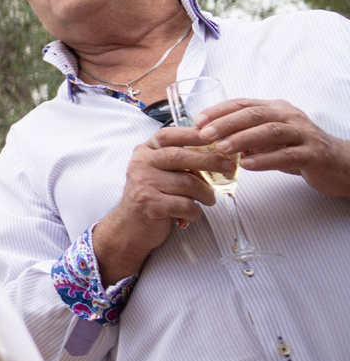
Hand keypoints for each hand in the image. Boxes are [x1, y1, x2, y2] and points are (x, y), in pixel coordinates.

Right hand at [90, 127, 220, 281]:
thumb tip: (215, 154)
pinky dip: (195, 211)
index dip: (190, 134)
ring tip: (209, 199)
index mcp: (144, 152)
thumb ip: (178, 162)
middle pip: (179, 156)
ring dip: (206, 193)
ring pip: (187, 183)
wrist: (129, 226)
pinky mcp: (149, 204)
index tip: (213, 136)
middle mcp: (141, 164)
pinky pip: (185, 204)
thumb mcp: (159, 173)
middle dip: (210, 161)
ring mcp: (143, 183)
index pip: (167, 136)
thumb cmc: (152, 197)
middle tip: (230, 167)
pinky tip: (192, 213)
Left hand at [196, 97, 349, 196]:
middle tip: (204, 134)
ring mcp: (304, 134)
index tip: (197, 121)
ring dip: (242, 139)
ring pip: (270, 131)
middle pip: (254, 114)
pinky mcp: (314, 154)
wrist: (340, 164)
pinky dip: (265, 159)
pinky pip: (288, 155)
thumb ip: (247, 137)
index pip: (243, 104)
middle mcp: (290, 116)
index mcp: (276, 109)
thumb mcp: (271, 140)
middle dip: (226, 123)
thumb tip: (214, 141)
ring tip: (221, 149)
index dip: (219, 111)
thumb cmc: (299, 150)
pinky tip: (247, 165)